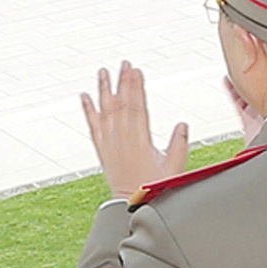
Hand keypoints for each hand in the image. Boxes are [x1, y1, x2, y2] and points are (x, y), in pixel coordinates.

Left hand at [82, 63, 188, 202]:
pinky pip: (93, 126)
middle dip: (122, 82)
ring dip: (104, 90)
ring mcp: (109, 143)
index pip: (137, 107)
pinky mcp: (102, 149)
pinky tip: (84, 96)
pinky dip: (88, 110)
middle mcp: (121, 139)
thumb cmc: (153, 187)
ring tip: (103, 72)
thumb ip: (179, 145)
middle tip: (123, 63)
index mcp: (139, 140)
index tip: (136, 70)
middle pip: (121, 104)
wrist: (129, 204)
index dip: (136, 87)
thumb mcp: (174, 168)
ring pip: (105, 111)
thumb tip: (182, 124)